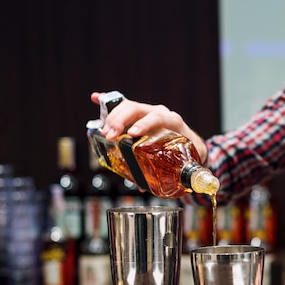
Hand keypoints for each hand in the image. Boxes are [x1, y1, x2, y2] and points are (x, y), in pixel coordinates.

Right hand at [90, 92, 207, 161]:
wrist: (189, 140)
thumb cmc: (184, 149)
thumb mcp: (180, 158)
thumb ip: (164, 171)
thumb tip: (143, 187)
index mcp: (171, 121)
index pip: (157, 117)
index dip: (144, 124)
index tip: (132, 134)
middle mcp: (158, 112)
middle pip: (136, 109)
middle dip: (121, 121)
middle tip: (110, 136)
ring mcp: (146, 111)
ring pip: (127, 106)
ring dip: (112, 118)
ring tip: (104, 132)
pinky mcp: (136, 113)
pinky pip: (120, 104)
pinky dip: (106, 100)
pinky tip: (95, 97)